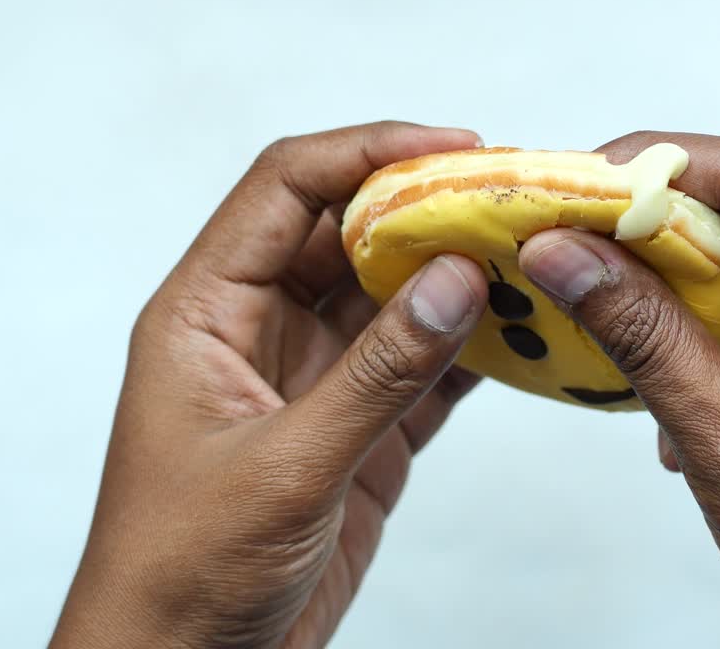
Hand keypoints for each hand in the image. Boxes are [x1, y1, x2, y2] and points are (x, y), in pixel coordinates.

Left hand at [51, 122, 487, 648]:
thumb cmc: (184, 573)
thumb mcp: (284, 468)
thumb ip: (376, 373)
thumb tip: (456, 277)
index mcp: (208, 312)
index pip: (287, 188)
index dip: (368, 152)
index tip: (455, 147)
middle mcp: (262, 328)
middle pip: (350, 231)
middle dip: (430, 206)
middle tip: (516, 196)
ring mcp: (315, 378)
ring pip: (393, 295)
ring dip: (458, 274)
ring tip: (535, 254)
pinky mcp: (357, 430)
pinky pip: (422, 366)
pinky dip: (472, 348)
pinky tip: (523, 334)